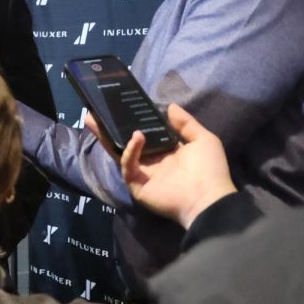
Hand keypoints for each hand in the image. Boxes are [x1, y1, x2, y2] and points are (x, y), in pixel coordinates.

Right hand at [87, 104, 236, 228]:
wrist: (208, 197)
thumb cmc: (209, 169)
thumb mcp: (202, 139)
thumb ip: (186, 123)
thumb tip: (170, 107)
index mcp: (166, 152)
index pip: (145, 134)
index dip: (133, 121)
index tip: (123, 106)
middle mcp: (152, 162)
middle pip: (125, 142)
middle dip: (109, 128)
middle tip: (94, 112)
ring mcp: (142, 174)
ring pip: (119, 152)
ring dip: (107, 136)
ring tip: (95, 119)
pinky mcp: (136, 184)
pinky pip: (128, 165)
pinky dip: (129, 151)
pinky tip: (136, 138)